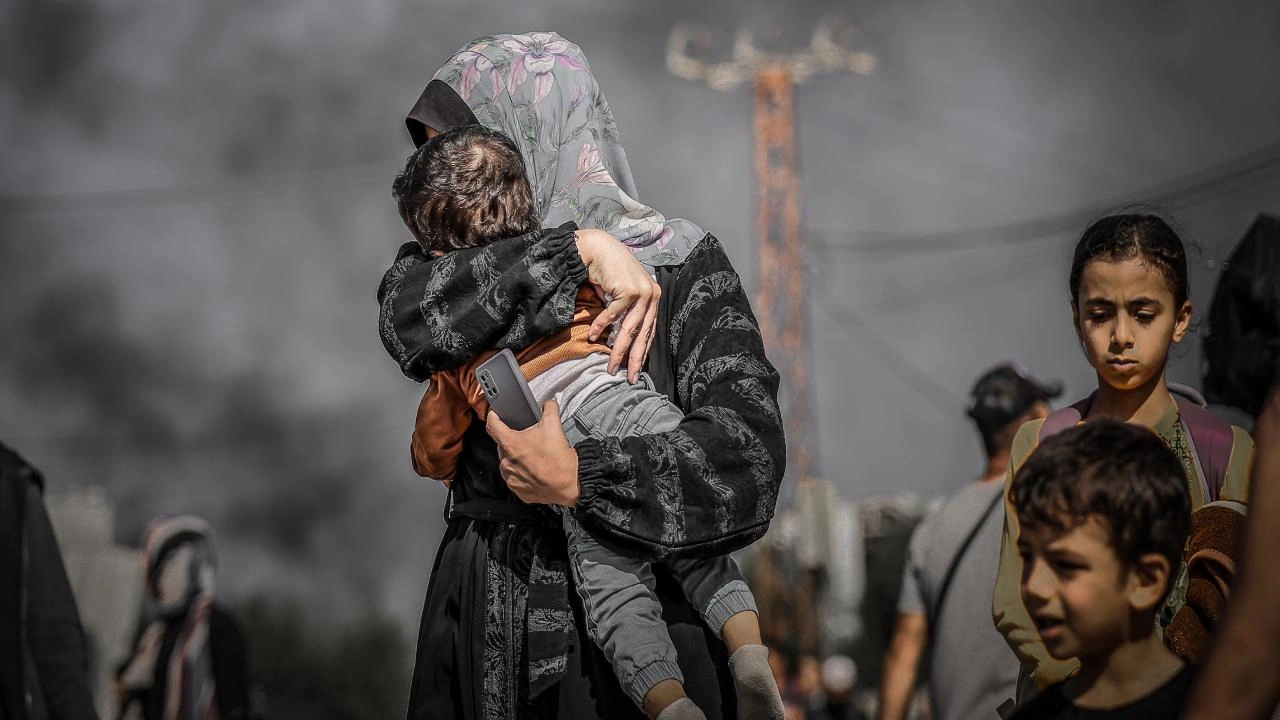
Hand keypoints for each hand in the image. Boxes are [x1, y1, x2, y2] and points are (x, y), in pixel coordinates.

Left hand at [485, 400, 579, 506]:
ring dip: (517, 457)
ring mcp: (511, 478)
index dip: (493, 417)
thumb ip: (549, 409)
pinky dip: (522, 473)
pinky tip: (534, 470)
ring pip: (508, 462)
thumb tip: (548, 403)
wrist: (569, 485)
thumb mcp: (554, 425)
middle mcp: (506, 462)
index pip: (492, 426)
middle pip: (502, 445)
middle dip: (512, 440)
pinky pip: (515, 478)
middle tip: (528, 438)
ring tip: (534, 456)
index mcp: (510, 444)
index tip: (495, 415)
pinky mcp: (517, 490)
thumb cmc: (558, 458)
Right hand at [575, 228, 660, 382]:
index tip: (636, 369)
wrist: (598, 248)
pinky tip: (593, 337)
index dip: (643, 351)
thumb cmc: (609, 272)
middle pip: (643, 334)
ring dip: (618, 350)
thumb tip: (622, 339)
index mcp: (653, 297)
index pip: (650, 330)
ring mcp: (641, 292)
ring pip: (629, 329)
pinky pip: (613, 315)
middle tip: (629, 378)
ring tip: (611, 366)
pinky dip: (601, 327)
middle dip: (635, 358)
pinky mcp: (628, 290)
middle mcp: (651, 294)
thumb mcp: (622, 294)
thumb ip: (627, 313)